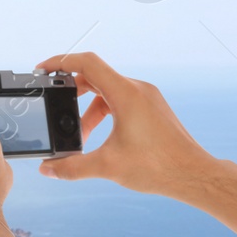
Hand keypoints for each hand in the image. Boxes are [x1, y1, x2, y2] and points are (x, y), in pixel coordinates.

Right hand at [32, 51, 214, 197]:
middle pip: (97, 77)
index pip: (87, 63)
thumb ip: (72, 167)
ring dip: (90, 110)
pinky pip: (123, 101)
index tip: (43, 69)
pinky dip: (106, 113)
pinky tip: (101, 137)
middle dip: (72, 92)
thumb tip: (47, 170)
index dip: (61, 62)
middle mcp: (139, 89)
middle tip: (56, 107)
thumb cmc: (158, 167)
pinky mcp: (154, 109)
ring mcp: (148, 98)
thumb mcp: (107, 167)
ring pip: (109, 92)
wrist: (193, 174)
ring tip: (81, 137)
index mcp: (126, 93)